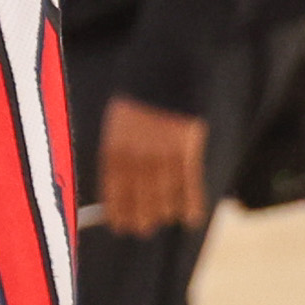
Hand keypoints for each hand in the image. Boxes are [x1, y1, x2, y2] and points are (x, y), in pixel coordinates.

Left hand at [98, 96, 210, 236]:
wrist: (167, 75)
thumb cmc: (138, 101)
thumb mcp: (116, 125)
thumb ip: (116, 156)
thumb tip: (116, 193)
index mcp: (114, 150)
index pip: (114, 194)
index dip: (118, 213)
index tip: (120, 226)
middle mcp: (136, 159)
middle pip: (139, 202)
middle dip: (141, 220)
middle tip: (141, 229)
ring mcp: (162, 158)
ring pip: (164, 200)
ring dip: (165, 213)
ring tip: (163, 217)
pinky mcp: (187, 154)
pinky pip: (189, 189)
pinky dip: (191, 206)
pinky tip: (190, 218)